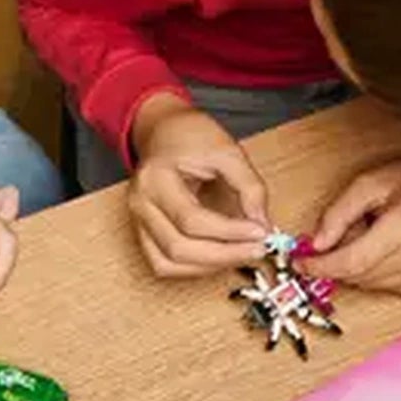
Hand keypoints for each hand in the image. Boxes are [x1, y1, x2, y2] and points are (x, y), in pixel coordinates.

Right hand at [127, 95, 271, 278]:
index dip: (229, 232)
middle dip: (224, 255)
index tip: (260, 231)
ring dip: (208, 266)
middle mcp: (140, 204)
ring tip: (240, 254)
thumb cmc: (190, 136)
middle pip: (178, 248)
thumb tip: (262, 222)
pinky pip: (163, 264)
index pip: (191, 219)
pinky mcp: (144, 233)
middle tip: (257, 249)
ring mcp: (138, 221)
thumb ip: (249, 186)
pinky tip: (218, 257)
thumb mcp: (227, 150)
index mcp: (155, 178)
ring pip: (168, 264)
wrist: (164, 132)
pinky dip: (192, 268)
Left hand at [306, 146, 400, 296]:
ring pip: (371, 285)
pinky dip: (378, 272)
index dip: (320, 266)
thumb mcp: (373, 182)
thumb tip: (316, 244)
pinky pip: (389, 287)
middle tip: (341, 236)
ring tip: (375, 235)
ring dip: (360, 267)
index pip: (350, 262)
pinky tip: (390, 249)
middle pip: (358, 276)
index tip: (300, 263)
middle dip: (339, 261)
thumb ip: (339, 213)